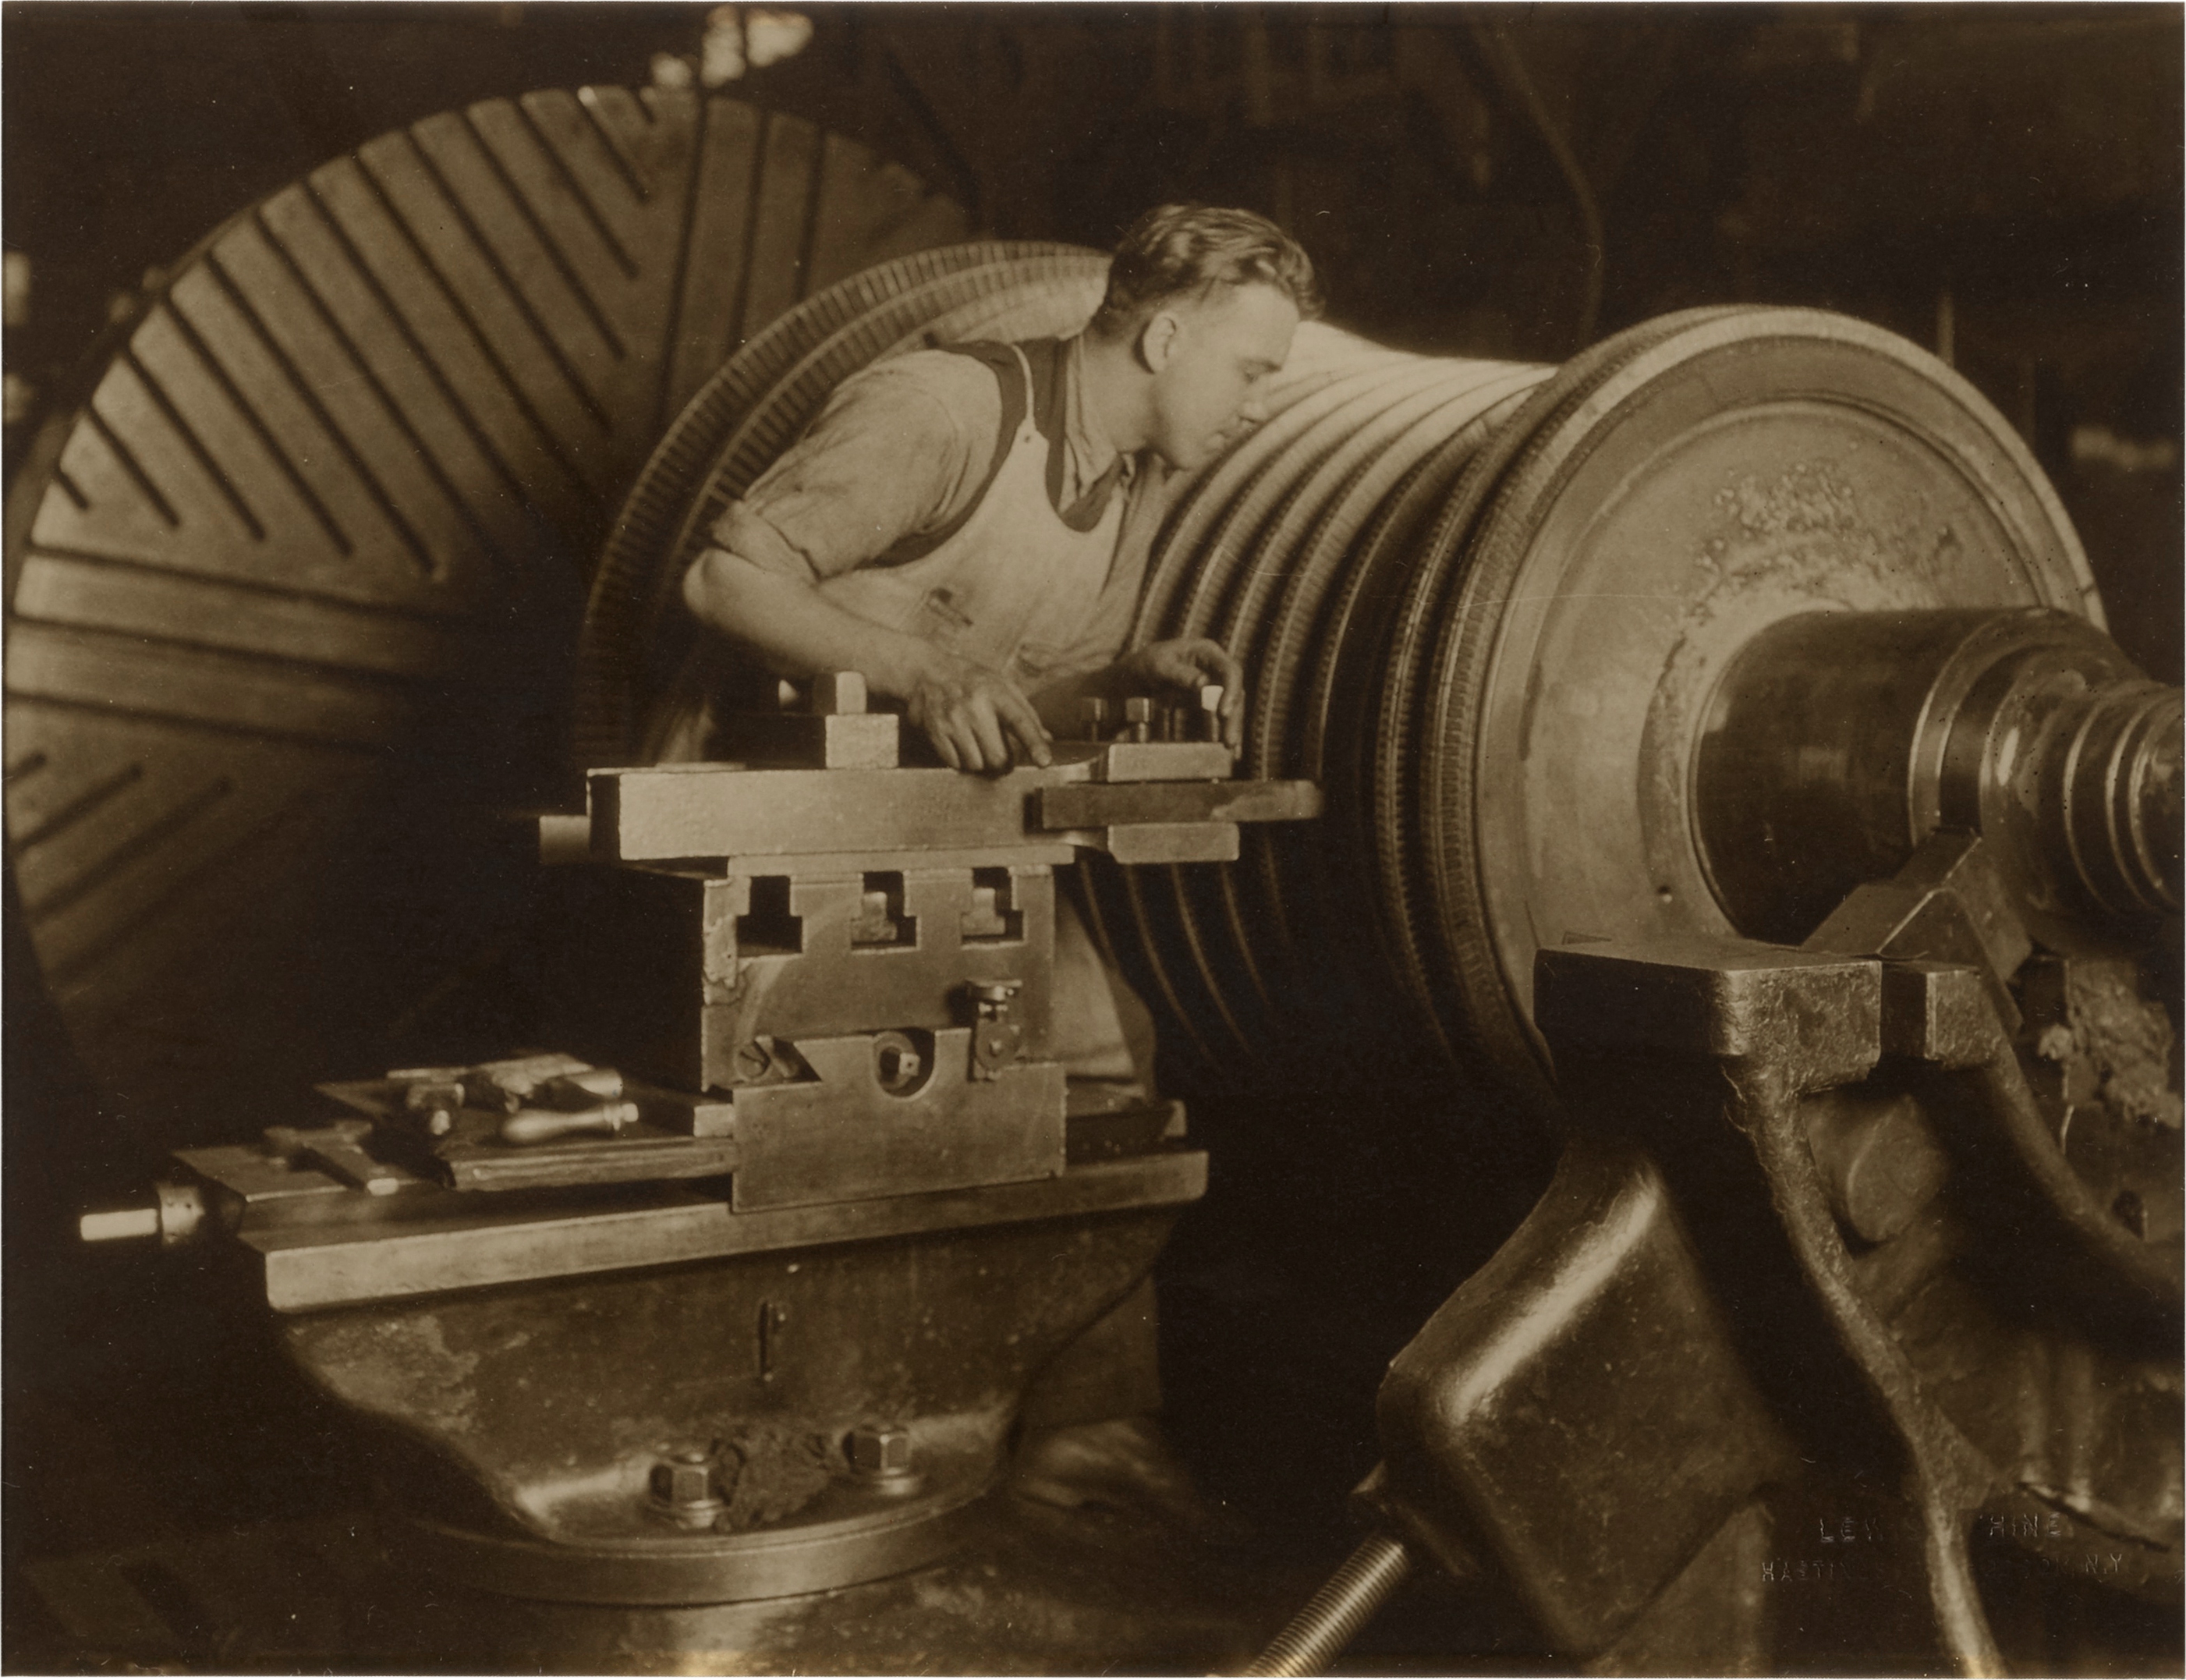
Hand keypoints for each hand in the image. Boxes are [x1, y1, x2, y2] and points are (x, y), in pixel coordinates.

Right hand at [905, 656, 1051, 771]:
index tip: (1044, 762)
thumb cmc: (972, 681)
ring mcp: (952, 720)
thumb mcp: (1002, 685)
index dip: (1034, 743)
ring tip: (978, 746)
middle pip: (997, 756)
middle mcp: (974, 706)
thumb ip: (1026, 712)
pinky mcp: (935, 732)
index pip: (1020, 721)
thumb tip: (1048, 739)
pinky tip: (961, 745)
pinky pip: (955, 764)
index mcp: (996, 692)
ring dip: (981, 763)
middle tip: (1002, 757)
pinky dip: (962, 762)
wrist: (926, 671)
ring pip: (976, 764)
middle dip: (1004, 764)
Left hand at [1122, 638, 1246, 750]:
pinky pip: (1221, 712)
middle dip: (1234, 715)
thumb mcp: (1158, 666)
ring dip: (1231, 724)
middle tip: (1229, 740)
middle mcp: (1214, 665)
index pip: (1229, 670)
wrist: (1134, 676)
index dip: (1231, 691)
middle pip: (1234, 689)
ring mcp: (1213, 681)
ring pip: (1230, 703)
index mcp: (1206, 651)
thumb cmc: (1145, 665)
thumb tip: (1204, 684)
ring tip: (1229, 746)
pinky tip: (1225, 743)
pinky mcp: (1207, 698)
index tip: (1223, 714)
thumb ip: (1181, 674)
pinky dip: (1223, 726)